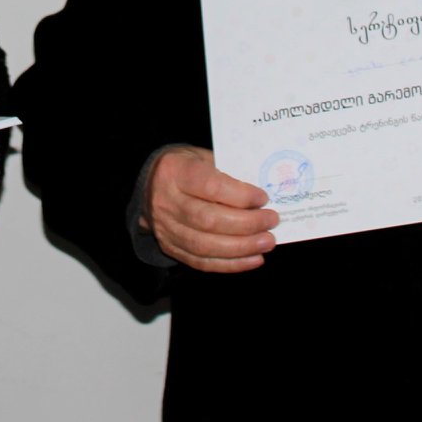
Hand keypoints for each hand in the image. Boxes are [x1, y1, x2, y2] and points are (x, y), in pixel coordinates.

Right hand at [140, 146, 276, 273]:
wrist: (150, 185)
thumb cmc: (185, 167)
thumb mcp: (201, 157)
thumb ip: (227, 173)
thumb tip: (260, 198)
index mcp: (175, 172)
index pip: (210, 187)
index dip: (240, 196)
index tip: (263, 198)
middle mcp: (166, 202)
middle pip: (208, 220)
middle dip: (246, 224)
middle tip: (271, 221)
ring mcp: (166, 228)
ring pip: (205, 246)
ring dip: (242, 247)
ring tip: (267, 242)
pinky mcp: (170, 248)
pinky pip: (202, 262)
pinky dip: (231, 264)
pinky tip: (253, 259)